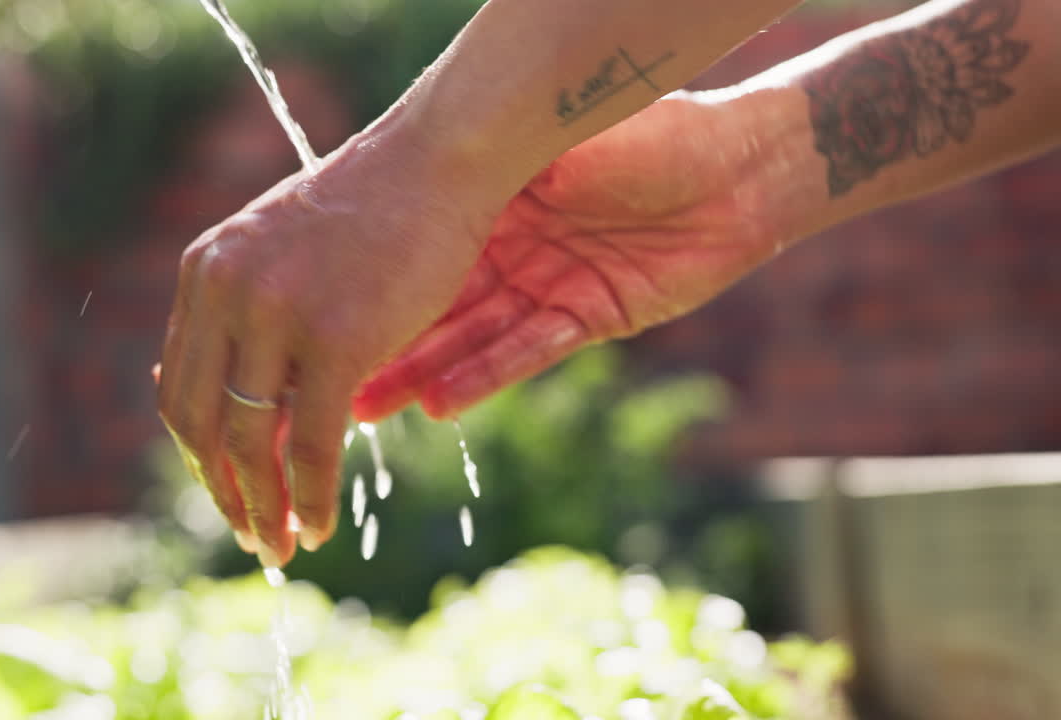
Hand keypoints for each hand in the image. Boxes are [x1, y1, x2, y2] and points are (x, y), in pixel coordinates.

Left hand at [156, 121, 501, 566]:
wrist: (436, 160)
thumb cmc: (376, 208)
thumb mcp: (288, 250)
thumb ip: (254, 308)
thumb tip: (243, 386)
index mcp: (206, 270)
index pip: (179, 384)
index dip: (199, 452)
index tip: (224, 489)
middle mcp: (225, 291)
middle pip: (200, 421)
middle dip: (221, 492)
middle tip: (250, 536)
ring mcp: (276, 313)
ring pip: (251, 441)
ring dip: (263, 508)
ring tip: (281, 548)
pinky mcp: (334, 338)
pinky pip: (312, 442)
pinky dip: (313, 495)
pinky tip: (322, 525)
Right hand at [354, 89, 801, 420]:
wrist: (741, 163)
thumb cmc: (650, 130)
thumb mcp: (552, 140)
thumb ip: (491, 165)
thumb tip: (409, 169)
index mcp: (495, 199)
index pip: (420, 250)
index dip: (373, 286)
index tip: (319, 312)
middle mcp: (512, 247)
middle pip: (434, 306)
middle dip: (381, 345)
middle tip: (323, 383)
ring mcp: (547, 286)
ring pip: (473, 339)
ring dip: (421, 372)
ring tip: (363, 407)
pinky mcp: (588, 318)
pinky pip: (528, 353)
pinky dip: (485, 377)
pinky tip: (439, 404)